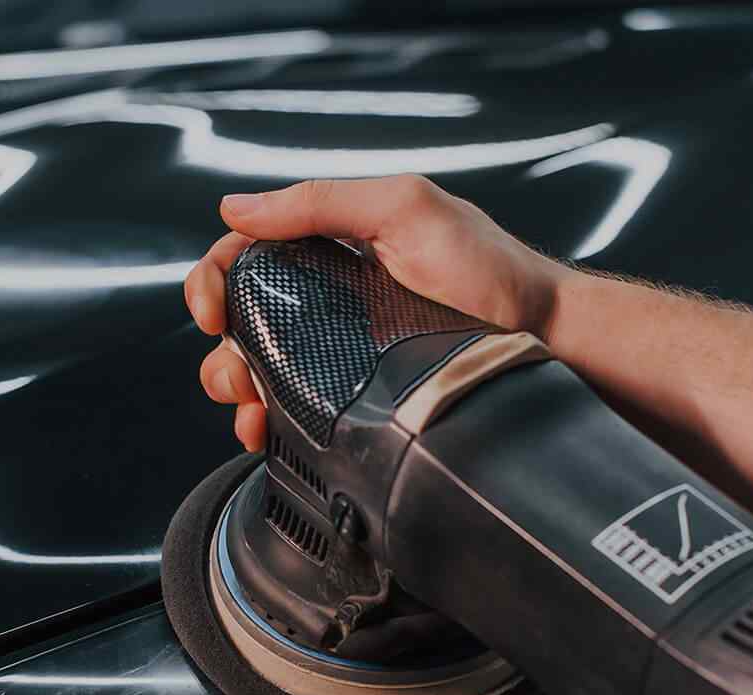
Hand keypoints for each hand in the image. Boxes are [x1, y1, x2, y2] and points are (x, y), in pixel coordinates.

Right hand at [183, 175, 571, 450]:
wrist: (542, 338)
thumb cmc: (488, 271)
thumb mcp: (404, 210)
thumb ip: (321, 203)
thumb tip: (236, 209)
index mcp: (327, 248)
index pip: (242, 256)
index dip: (211, 281)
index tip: (211, 310)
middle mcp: (324, 301)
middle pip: (236, 322)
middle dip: (220, 348)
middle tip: (237, 370)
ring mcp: (336, 353)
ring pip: (254, 372)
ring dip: (234, 390)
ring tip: (251, 406)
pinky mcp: (353, 400)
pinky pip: (291, 413)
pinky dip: (264, 426)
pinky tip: (265, 433)